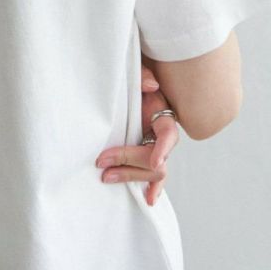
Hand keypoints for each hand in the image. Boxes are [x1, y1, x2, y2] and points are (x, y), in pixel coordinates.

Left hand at [94, 64, 179, 206]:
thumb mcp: (139, 69)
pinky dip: (151, 187)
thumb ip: (143, 75)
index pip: (168, 133)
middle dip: (129, 162)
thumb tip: (151, 86)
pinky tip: (148, 200)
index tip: (155, 161)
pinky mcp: (144, 154)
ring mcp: (154, 147)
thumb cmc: (134, 79)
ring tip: (105, 177)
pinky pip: (151, 174)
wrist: (130, 86)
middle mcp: (161, 134)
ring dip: (129, 175)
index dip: (163, 148)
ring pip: (152, 171)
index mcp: (162, 114)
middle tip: (102, 163)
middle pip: (155, 158)